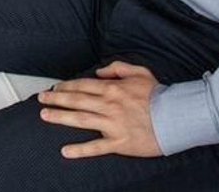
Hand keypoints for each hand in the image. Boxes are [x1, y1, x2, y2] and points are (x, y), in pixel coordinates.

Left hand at [38, 62, 163, 158]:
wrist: (177, 117)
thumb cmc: (159, 95)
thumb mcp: (140, 72)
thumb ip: (117, 68)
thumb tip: (99, 72)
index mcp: (112, 88)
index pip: (82, 85)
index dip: (66, 86)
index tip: (55, 87)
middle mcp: (109, 105)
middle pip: (76, 100)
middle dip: (56, 98)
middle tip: (41, 99)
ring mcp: (113, 125)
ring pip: (81, 119)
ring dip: (60, 117)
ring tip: (44, 115)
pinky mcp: (119, 143)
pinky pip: (96, 147)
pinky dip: (80, 150)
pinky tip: (65, 151)